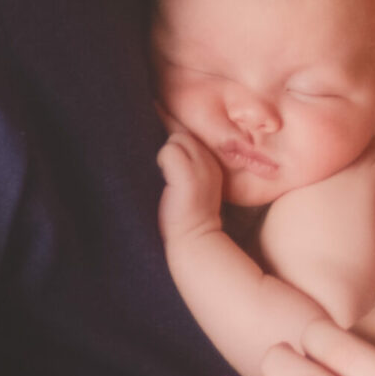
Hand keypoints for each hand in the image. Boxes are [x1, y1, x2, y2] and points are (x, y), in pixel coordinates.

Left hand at [157, 126, 224, 242]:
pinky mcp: (188, 176)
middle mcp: (211, 161)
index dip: (176, 140)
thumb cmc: (185, 215)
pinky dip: (161, 162)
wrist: (194, 241)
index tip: (169, 151)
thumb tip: (165, 143)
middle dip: (171, 148)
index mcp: (213, 162)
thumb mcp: (192, 183)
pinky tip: (165, 183)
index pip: (191, 136)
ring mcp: (201, 167)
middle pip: (183, 134)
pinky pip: (168, 150)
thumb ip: (185, 163)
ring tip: (167, 179)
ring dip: (166, 156)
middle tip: (167, 172)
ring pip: (176, 138)